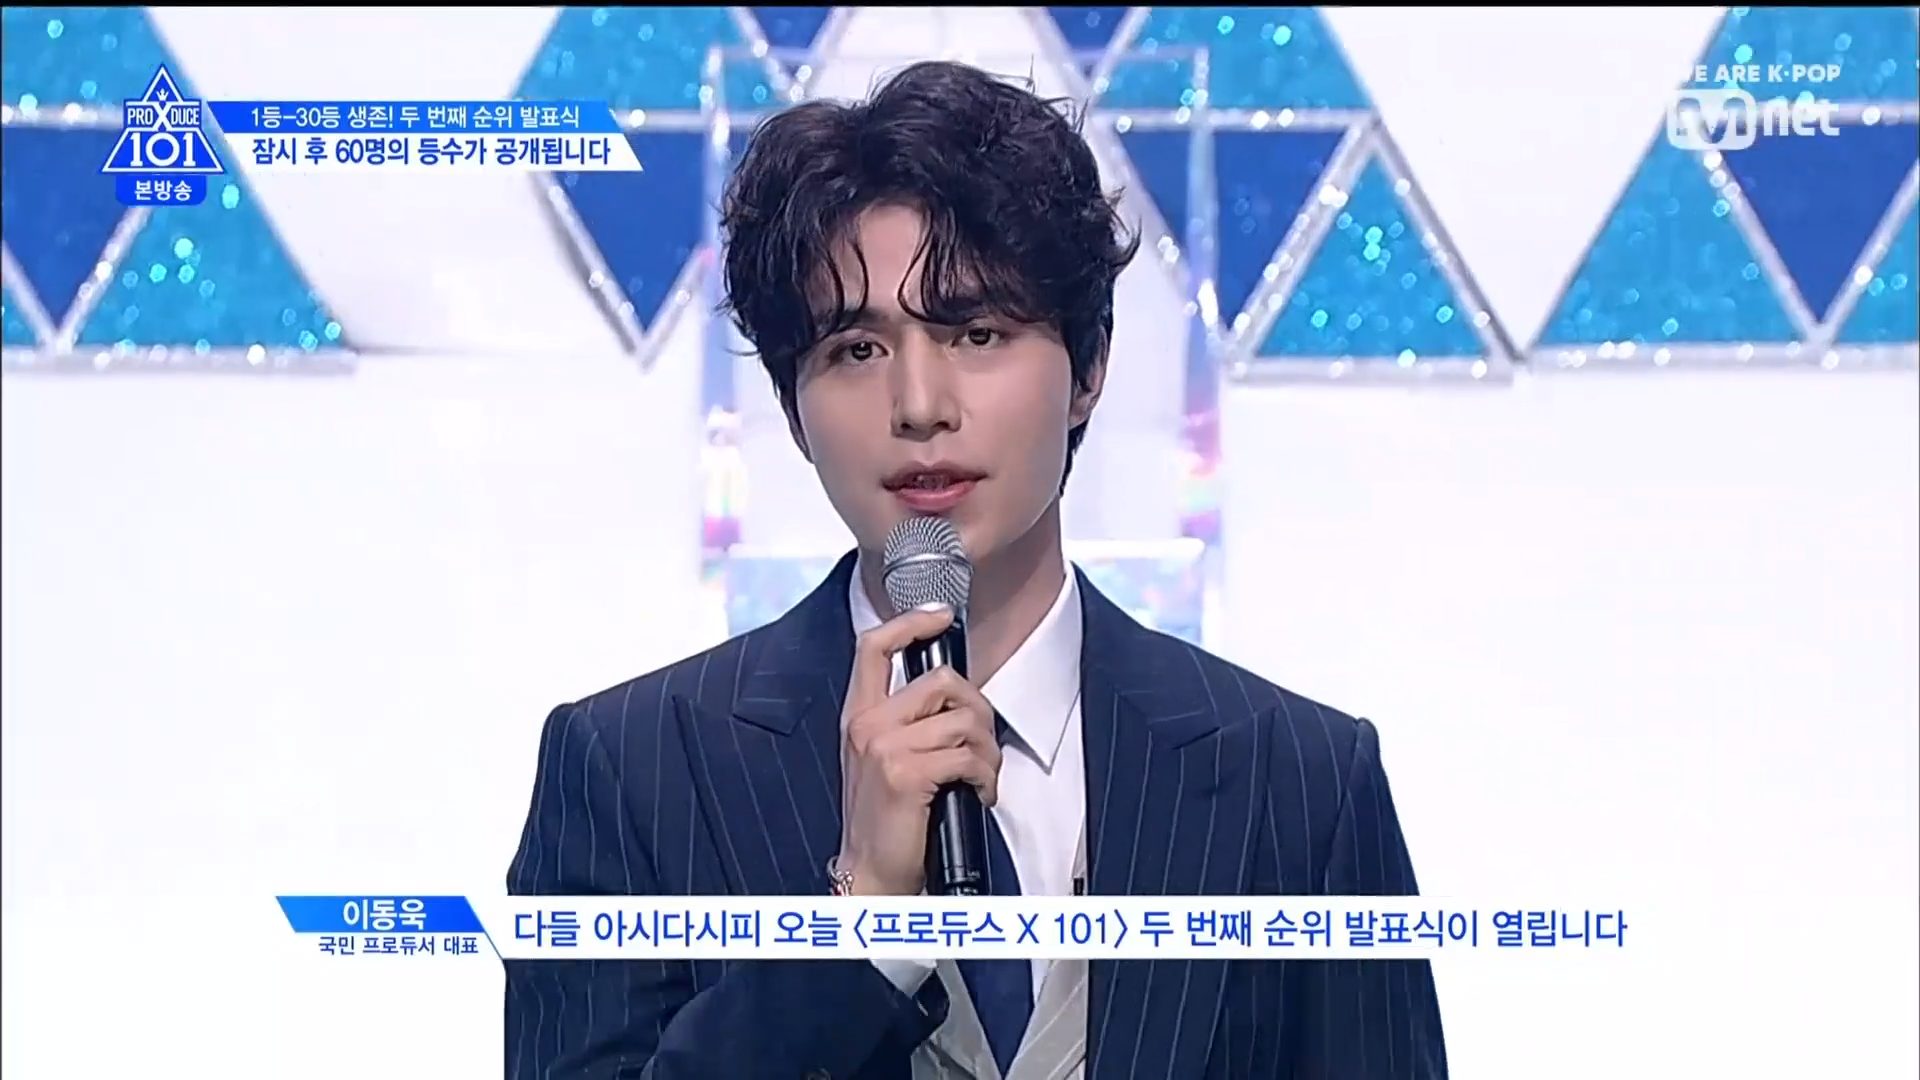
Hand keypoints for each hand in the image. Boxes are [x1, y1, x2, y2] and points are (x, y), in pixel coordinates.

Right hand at [836, 604, 1000, 896]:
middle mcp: (866, 724)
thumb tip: (954, 696)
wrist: (869, 875)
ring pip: (963, 719)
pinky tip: (980, 794)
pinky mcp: (906, 773)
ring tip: (982, 775)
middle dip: (978, 709)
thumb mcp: (881, 760)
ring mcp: (884, 746)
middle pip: (941, 680)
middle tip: (983, 743)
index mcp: (858, 716)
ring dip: (987, 750)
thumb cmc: (885, 821)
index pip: (873, 646)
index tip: (939, 616)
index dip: (909, 622)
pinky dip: (987, 776)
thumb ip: (904, 722)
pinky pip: (968, 755)